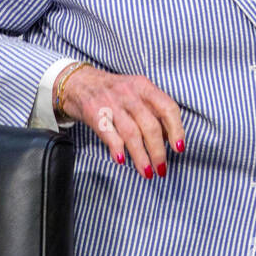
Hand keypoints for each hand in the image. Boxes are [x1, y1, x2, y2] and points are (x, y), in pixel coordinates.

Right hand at [56, 63, 185, 178]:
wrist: (77, 82)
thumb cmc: (112, 91)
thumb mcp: (135, 92)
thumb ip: (152, 110)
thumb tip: (168, 138)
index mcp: (144, 86)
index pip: (167, 108)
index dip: (176, 129)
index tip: (178, 148)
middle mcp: (129, 93)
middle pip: (150, 126)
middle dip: (158, 152)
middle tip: (162, 169)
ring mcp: (111, 102)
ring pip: (131, 133)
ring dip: (141, 156)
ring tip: (147, 172)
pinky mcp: (94, 112)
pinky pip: (109, 134)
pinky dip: (117, 149)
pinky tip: (122, 160)